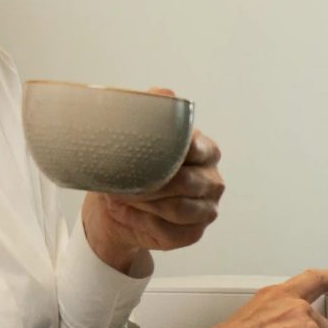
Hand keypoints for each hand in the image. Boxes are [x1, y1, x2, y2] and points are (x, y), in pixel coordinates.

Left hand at [83, 89, 223, 271]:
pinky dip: (143, 222)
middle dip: (150, 184)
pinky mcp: (194, 233)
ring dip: (145, 203)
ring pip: (178, 209)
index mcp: (206, 151)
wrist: (115, 205)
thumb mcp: (138, 135)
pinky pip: (172, 232)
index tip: (143, 154)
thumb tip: (166, 94)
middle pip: (187, 183)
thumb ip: (155, 110)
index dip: (171, 154)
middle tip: (120, 181)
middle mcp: (212, 181)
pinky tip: (127, 213)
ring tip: (120, 196)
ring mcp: (206, 209)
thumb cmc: (131, 168)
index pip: (200, 150)